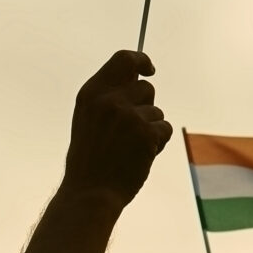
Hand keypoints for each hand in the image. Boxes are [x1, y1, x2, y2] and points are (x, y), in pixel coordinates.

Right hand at [62, 50, 173, 203]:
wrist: (90, 192)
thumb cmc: (89, 158)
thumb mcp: (87, 119)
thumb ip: (108, 96)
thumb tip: (139, 77)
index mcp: (91, 93)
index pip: (124, 59)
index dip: (141, 61)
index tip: (149, 71)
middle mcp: (110, 100)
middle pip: (146, 88)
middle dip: (145, 107)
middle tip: (130, 130)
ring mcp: (129, 116)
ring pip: (157, 111)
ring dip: (150, 128)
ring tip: (129, 148)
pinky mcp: (147, 133)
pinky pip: (164, 128)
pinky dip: (158, 142)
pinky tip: (139, 156)